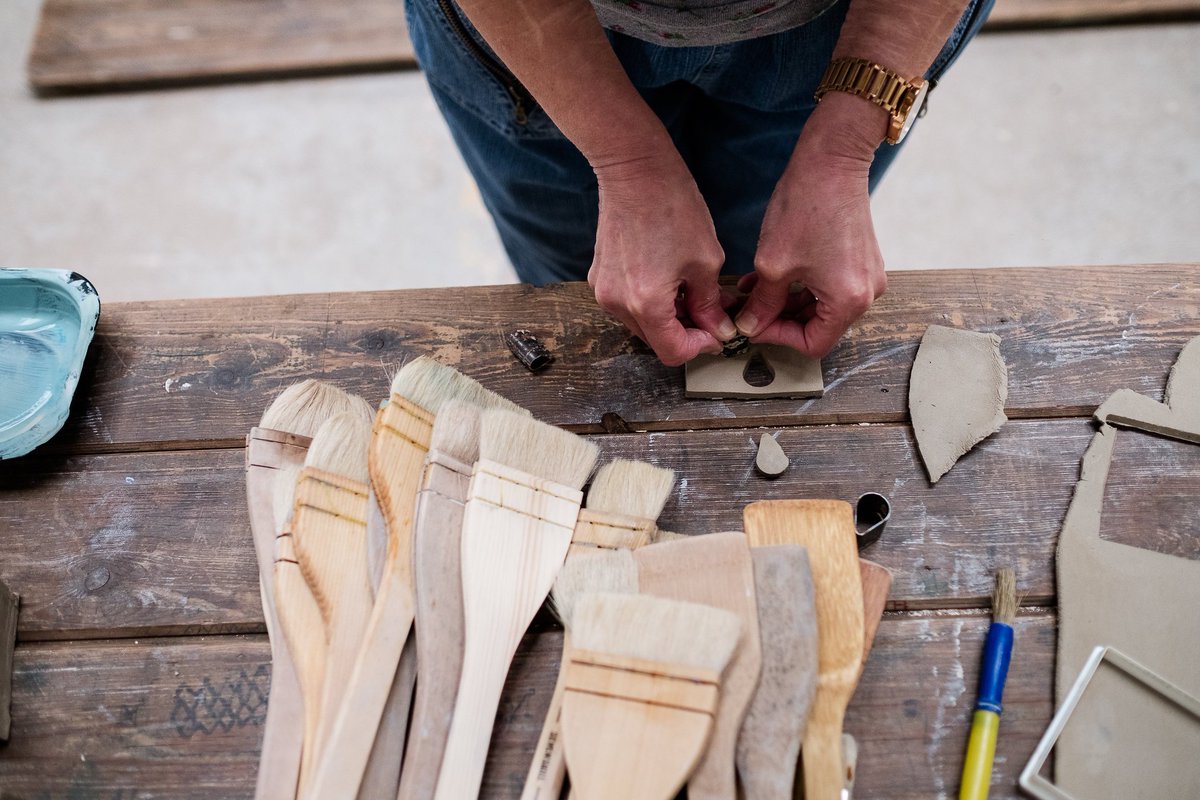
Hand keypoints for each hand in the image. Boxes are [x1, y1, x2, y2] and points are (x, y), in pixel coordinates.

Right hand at [588, 153, 737, 365]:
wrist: (634, 170)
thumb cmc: (672, 206)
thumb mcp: (705, 259)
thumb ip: (710, 303)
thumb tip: (717, 329)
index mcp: (646, 303)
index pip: (672, 352)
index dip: (699, 347)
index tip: (716, 332)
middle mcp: (617, 303)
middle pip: (654, 341)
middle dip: (685, 332)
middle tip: (711, 312)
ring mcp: (603, 290)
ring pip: (641, 324)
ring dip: (668, 318)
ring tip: (691, 292)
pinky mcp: (598, 277)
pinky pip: (628, 304)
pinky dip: (650, 302)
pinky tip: (669, 280)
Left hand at [734, 112, 886, 358]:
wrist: (832, 161)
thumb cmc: (806, 207)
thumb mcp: (773, 265)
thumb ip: (762, 304)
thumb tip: (751, 326)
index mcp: (849, 301)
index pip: (813, 344)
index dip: (778, 338)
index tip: (754, 324)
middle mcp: (866, 293)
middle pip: (819, 326)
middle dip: (781, 319)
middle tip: (750, 310)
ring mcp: (867, 276)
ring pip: (821, 306)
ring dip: (787, 303)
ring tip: (754, 291)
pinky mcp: (861, 260)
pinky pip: (829, 286)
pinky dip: (801, 286)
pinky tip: (772, 276)